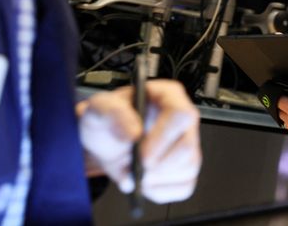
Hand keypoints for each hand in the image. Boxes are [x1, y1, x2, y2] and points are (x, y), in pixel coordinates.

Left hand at [77, 79, 201, 203]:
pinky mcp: (185, 167)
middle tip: (134, 169)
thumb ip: (112, 113)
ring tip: (134, 173)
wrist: (104, 143)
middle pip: (187, 147)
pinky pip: (184, 186)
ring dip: (156, 179)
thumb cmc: (107, 121)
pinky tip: (145, 182)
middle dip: (157, 165)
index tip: (141, 155)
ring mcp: (188, 144)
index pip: (180, 115)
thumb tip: (133, 132)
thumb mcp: (99, 109)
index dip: (162, 138)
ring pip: (188, 168)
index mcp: (168, 96)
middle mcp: (182, 120)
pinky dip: (161, 192)